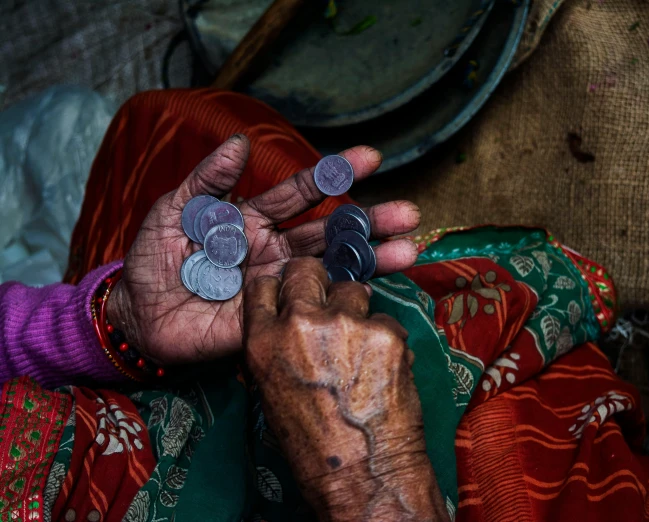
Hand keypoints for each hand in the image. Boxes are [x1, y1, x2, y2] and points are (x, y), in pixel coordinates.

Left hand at [107, 135, 420, 363]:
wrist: (137, 316)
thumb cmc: (154, 260)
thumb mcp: (173, 211)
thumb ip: (206, 181)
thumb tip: (239, 143)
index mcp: (255, 220)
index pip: (301, 193)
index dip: (334, 174)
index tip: (371, 158)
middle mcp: (276, 250)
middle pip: (330, 232)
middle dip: (369, 221)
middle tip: (408, 213)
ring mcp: (280, 286)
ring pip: (331, 270)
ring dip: (370, 259)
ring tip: (408, 250)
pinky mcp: (274, 320)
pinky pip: (310, 310)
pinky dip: (340, 301)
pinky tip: (370, 291)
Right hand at [244, 257, 447, 521]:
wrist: (362, 474)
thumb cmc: (314, 446)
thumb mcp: (273, 393)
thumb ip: (277, 350)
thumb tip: (289, 326)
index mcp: (263, 342)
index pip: (263, 286)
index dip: (282, 287)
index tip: (293, 292)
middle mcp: (300, 324)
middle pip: (307, 271)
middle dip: (319, 281)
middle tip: (331, 299)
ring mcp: (346, 324)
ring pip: (353, 289)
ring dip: (358, 309)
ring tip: (362, 344)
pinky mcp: (385, 333)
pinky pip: (388, 320)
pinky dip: (388, 339)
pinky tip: (386, 368)